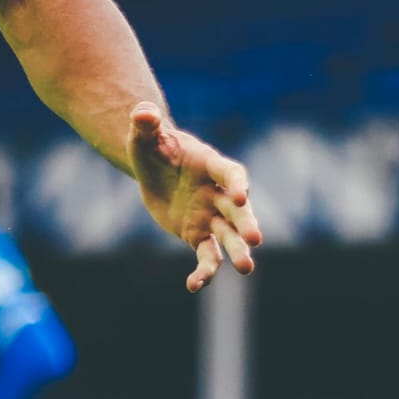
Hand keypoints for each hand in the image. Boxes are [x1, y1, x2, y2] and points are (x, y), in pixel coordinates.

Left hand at [128, 102, 262, 291]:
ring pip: (229, 237)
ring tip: (247, 269)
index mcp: (212, 165)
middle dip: (247, 223)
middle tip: (256, 239)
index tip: (241, 194)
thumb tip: (142, 112)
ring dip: (238, 252)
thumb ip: (145, 122)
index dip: (237, 183)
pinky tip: (193, 285)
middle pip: (238, 210)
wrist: (153, 167)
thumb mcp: (144, 133)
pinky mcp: (198, 235)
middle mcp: (219, 194)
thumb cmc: (152, 144)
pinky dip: (203, 271)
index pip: (232, 173)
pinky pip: (206, 256)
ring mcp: (211, 216)